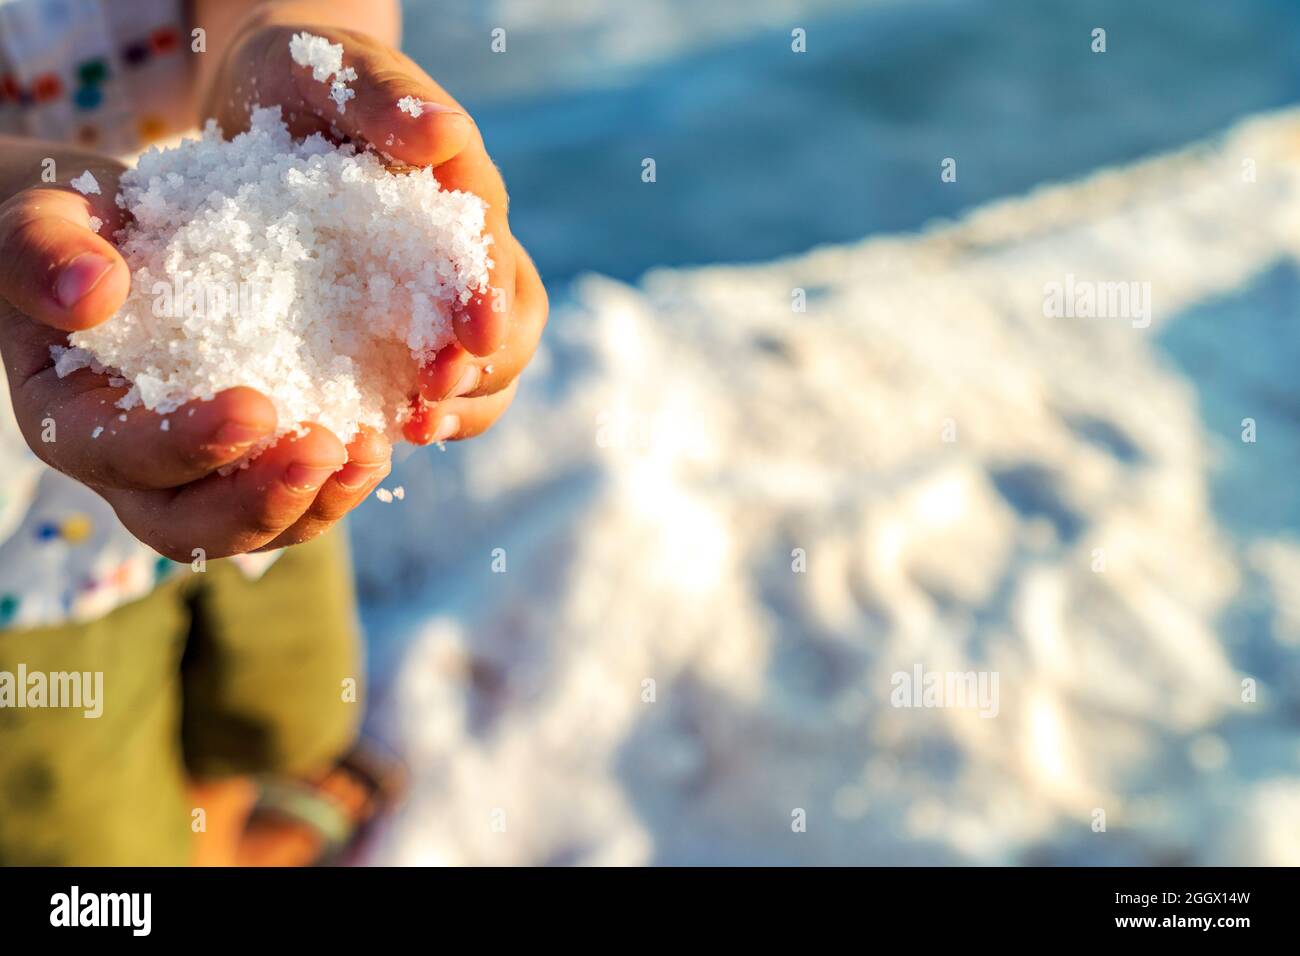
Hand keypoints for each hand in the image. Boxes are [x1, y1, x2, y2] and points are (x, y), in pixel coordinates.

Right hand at [0, 161, 391, 560]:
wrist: (122, 245)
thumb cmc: (73, 234)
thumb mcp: (39, 222)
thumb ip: (43, 250)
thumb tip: (91, 292)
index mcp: (72, 422)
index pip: (123, 456)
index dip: (188, 445)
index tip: (256, 409)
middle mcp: (135, 471)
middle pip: (188, 527)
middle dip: (261, 501)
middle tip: (327, 450)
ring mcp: (201, 476)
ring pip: (255, 529)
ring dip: (316, 502)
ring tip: (369, 452)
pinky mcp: (257, 463)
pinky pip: (299, 498)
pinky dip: (341, 481)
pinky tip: (382, 439)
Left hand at [204, 23, 547, 444]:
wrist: (270, 105)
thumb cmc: (309, 77)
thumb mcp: (335, 70)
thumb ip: (386, 98)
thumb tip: (446, 134)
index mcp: (464, 192)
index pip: (495, 252)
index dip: (491, 297)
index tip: (475, 335)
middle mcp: (464, 255)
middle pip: (516, 324)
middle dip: (486, 367)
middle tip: (435, 392)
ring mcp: (437, 301)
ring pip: (489, 370)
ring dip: (465, 406)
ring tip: (414, 429)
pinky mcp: (395, 335)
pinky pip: (431, 389)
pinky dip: (423, 417)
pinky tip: (383, 435)